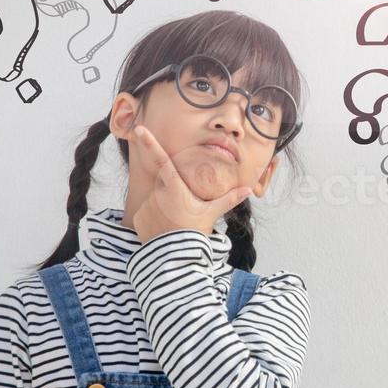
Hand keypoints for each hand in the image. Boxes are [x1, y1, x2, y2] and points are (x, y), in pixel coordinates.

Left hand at [128, 124, 252, 244]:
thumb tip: (248, 190)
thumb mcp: (212, 213)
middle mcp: (158, 193)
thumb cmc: (194, 232)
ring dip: (164, 207)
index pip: (162, 160)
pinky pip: (146, 213)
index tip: (140, 130)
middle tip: (182, 212)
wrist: (175, 257)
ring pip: (156, 199)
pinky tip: (163, 229)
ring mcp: (146, 205)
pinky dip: (154, 218)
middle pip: (164, 185)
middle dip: (172, 194)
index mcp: (175, 188)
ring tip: (175, 223)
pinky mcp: (139, 217)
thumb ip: (229, 199)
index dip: (151, 143)